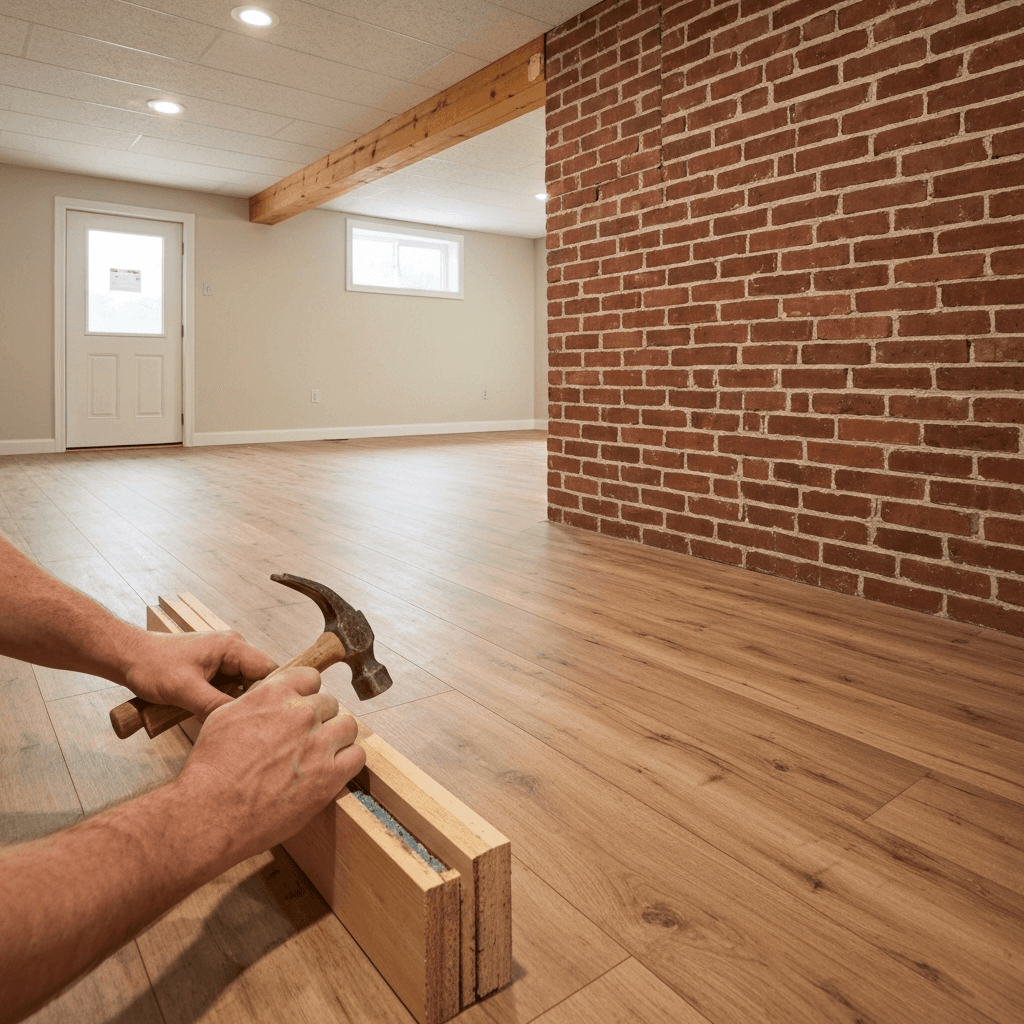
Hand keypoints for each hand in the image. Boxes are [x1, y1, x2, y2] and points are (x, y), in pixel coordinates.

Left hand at [122, 631, 276, 719]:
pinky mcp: (215, 668)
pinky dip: (225, 701)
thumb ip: (215, 705)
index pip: (268, 670)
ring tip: (227, 720)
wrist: (129, 657)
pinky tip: (214, 713)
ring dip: (236, 702)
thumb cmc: (152, 666)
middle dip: (252, 700)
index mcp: (232, 646)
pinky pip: (231, 687)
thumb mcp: (184, 689)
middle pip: (259, 679)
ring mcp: (224, 659)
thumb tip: (241, 721)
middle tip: (243, 722)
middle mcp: (234, 649)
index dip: (270, 692)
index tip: (262, 716)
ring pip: (245, 685)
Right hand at [175, 667, 365, 862]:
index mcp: (275, 695)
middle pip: (329, 704)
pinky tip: (331, 770)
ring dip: (336, 738)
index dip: (306, 695)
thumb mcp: (225, 716)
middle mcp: (301, 714)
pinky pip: (356, 756)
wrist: (211, 813)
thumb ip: (257, 700)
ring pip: (347, 726)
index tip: (302, 708)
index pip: (310, 678)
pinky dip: (347, 762)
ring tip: (320, 755)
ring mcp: (319, 744)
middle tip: (304, 740)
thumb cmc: (211, 769)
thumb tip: (273, 696)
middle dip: (318, 719)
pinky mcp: (330, 775)